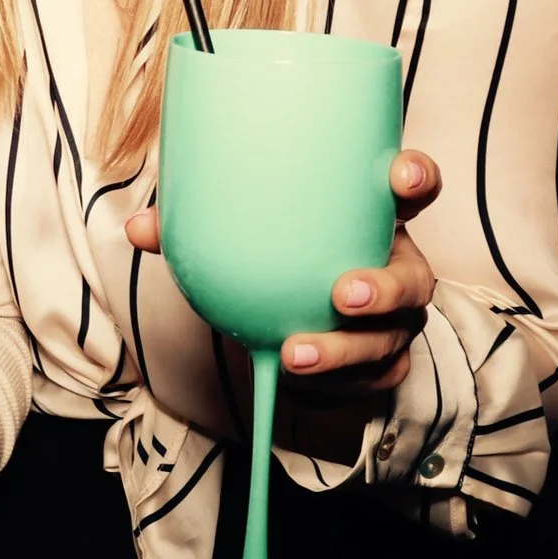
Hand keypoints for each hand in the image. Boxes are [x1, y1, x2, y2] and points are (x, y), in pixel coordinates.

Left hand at [125, 148, 442, 393]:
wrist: (292, 311)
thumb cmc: (278, 252)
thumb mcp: (247, 229)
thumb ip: (196, 224)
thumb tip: (141, 228)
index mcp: (372, 216)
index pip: (412, 188)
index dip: (416, 177)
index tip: (398, 175)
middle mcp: (397, 265)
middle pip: (413, 277)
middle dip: (385, 287)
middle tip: (343, 293)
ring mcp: (395, 320)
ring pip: (390, 337)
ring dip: (346, 349)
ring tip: (297, 353)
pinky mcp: (383, 362)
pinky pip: (372, 378)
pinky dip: (337, 383)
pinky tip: (299, 381)